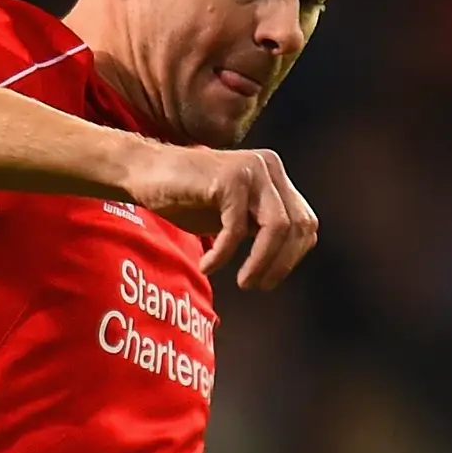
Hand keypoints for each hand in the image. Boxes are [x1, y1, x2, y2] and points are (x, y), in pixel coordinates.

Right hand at [129, 142, 318, 290]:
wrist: (145, 173)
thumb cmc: (187, 199)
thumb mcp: (235, 216)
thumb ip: (261, 228)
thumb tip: (285, 261)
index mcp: (275, 176)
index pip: (305, 222)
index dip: (292, 256)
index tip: (268, 278)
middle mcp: (269, 167)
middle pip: (297, 226)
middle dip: (280, 264)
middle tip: (255, 285)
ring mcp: (251, 168)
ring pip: (276, 227)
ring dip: (261, 263)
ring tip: (243, 283)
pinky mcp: (229, 178)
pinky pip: (237, 228)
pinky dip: (224, 254)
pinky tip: (208, 265)